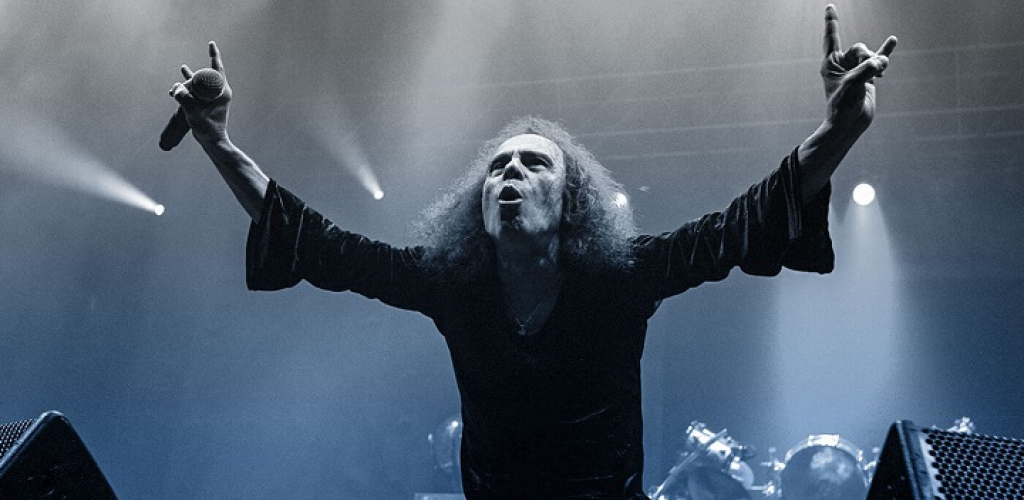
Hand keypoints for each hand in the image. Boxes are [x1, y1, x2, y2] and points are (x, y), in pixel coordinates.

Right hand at [169, 41, 232, 144]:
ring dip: (189, 78)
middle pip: (205, 76)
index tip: (211, 44)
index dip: (214, 55)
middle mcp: (220, 92)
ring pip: (200, 83)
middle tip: (182, 75)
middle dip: (192, 74)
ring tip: (182, 68)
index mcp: (222, 91)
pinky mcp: (208, 104)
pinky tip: (175, 88)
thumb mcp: (192, 110)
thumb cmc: (207, 127)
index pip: (217, 68)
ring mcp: (214, 98)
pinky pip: (197, 92)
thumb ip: (182, 97)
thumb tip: (174, 87)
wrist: (212, 141)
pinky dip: (187, 90)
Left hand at [820, 4, 896, 133]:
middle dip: (868, 57)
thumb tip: (882, 61)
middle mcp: (842, 64)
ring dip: (878, 62)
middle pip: (859, 48)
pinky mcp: (868, 75)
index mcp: (830, 63)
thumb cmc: (843, 106)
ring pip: (871, 54)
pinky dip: (886, 50)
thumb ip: (867, 70)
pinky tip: (892, 40)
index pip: (831, 37)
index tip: (830, 6)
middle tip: (873, 72)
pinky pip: (879, 58)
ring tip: (881, 74)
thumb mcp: (852, 86)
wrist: (850, 123)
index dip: (831, 21)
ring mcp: (856, 68)